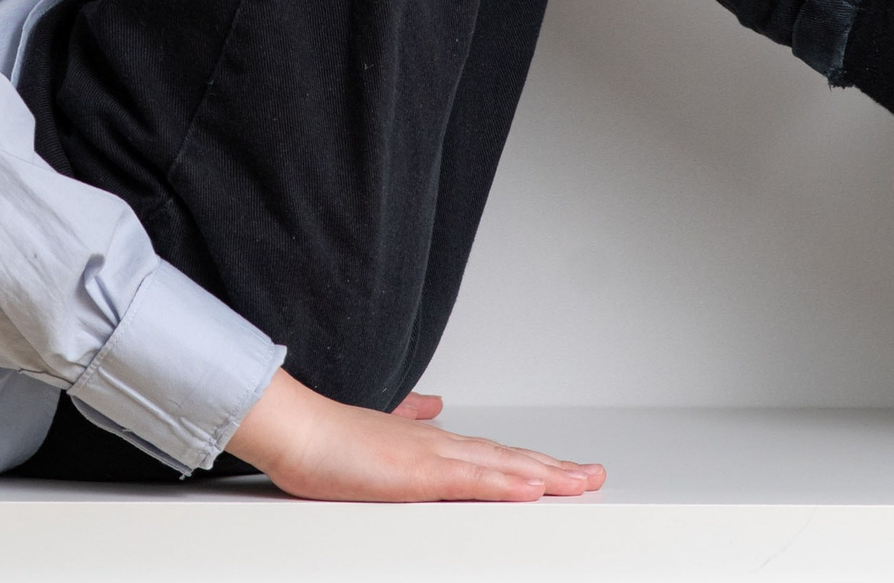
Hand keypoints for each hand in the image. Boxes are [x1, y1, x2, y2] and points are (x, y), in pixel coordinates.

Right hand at [225, 368, 605, 501]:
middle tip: (595, 475)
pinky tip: (531, 489)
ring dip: (545, 475)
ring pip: (501, 467)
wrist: (299, 429)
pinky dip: (504, 485)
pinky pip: (470, 482)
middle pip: (510, 459)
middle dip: (555, 470)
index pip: (494, 454)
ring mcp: (432, 457)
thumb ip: (409, 418)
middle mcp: (441, 444)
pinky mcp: (417, 473)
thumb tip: (432, 404)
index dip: (531, 462)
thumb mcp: (380, 431)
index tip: (564, 469)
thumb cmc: (330, 439)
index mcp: (432, 443)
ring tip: (581, 481)